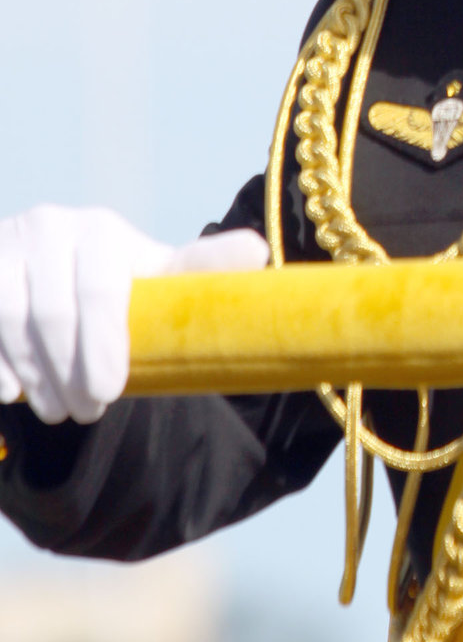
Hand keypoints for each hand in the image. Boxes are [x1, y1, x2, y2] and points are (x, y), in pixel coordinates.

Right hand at [0, 207, 267, 424]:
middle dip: (69, 373)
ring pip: (9, 319)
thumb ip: (200, 269)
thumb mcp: (152, 277)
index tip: (110, 393)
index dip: (103, 345)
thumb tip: (258, 250)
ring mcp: (3, 247)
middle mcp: (46, 228)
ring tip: (55, 409)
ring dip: (34, 375)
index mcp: (98, 231)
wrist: (39, 273)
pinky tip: (10, 391)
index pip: (101, 291)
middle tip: (86, 413)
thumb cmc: (107, 284)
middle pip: (53, 313)